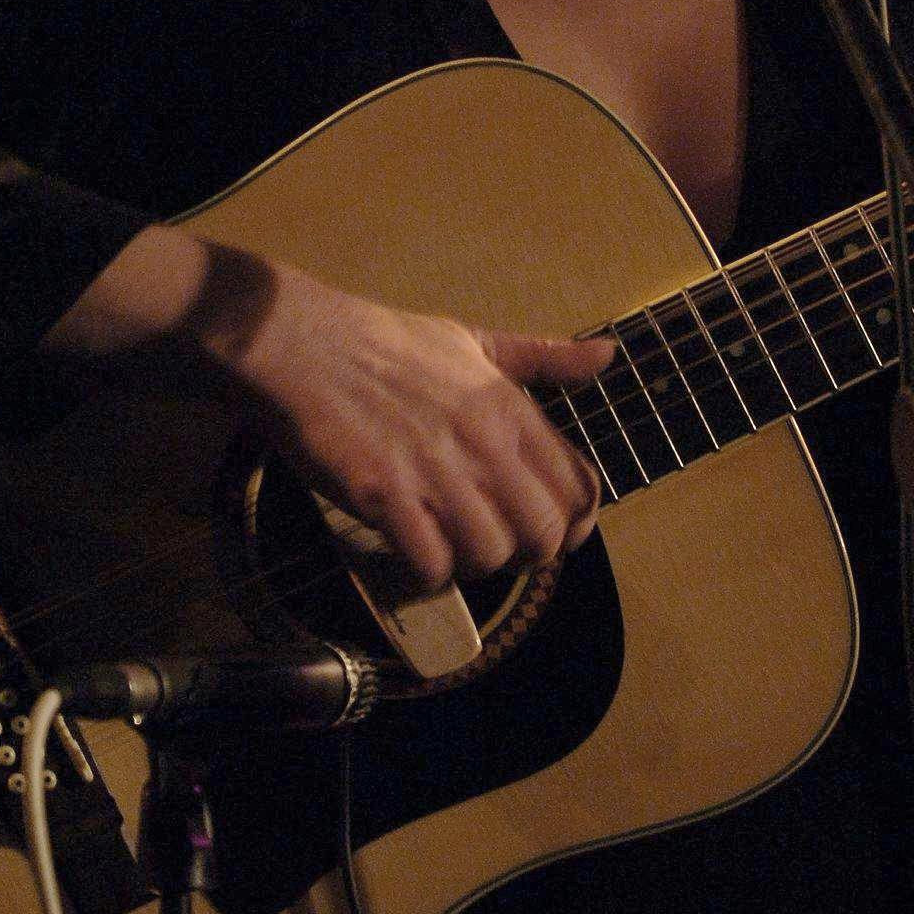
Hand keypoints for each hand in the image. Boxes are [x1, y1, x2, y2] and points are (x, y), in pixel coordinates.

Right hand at [50, 227, 614, 587]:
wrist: (305, 345)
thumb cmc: (389, 342)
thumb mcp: (475, 340)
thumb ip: (543, 357)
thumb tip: (608, 354)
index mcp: (510, 406)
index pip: (578, 488)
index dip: (575, 523)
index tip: (551, 531)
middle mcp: (483, 441)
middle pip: (543, 536)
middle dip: (525, 553)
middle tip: (492, 542)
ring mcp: (434, 471)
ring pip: (490, 556)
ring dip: (471, 564)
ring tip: (446, 544)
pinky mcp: (384, 496)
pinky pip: (429, 566)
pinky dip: (424, 572)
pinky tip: (408, 550)